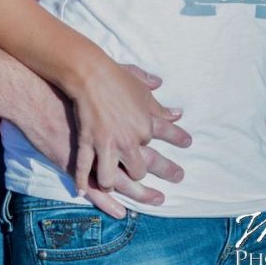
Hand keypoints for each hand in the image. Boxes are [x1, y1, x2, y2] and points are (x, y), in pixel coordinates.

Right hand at [66, 57, 186, 197]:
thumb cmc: (114, 77)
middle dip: (138, 175)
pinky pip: (85, 169)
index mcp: (145, 126)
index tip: (185, 152)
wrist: (87, 73)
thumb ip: (158, 105)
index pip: (164, 140)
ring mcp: (107, 145)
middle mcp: (129, 141)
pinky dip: (82, 182)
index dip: (175, 143)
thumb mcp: (141, 88)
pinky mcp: (87, 143)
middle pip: (138, 170)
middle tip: (143, 183)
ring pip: (111, 178)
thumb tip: (176, 112)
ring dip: (110, 184)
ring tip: (109, 186)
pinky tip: (81, 191)